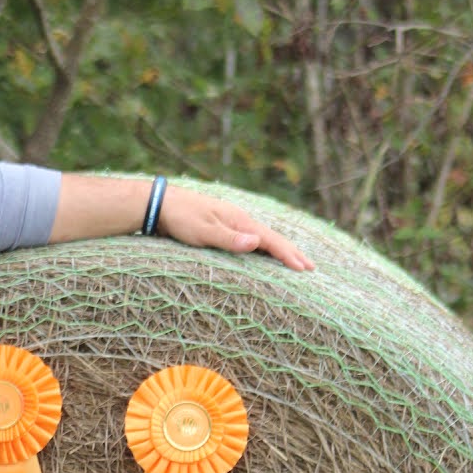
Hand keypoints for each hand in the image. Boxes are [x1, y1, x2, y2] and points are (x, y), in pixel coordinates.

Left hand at [158, 184, 314, 271]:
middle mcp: (240, 220)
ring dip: (281, 250)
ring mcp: (233, 223)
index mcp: (239, 220)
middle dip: (292, 252)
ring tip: (296, 261)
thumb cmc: (180, 218)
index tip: (304, 268)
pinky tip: (266, 254)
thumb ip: (229, 238)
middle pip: (272, 238)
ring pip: (264, 238)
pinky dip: (265, 248)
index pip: (270, 240)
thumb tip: (257, 242)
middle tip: (311, 267)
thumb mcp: (202, 231)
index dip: (288, 255)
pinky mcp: (225, 227)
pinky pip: (253, 239)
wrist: (162, 203)